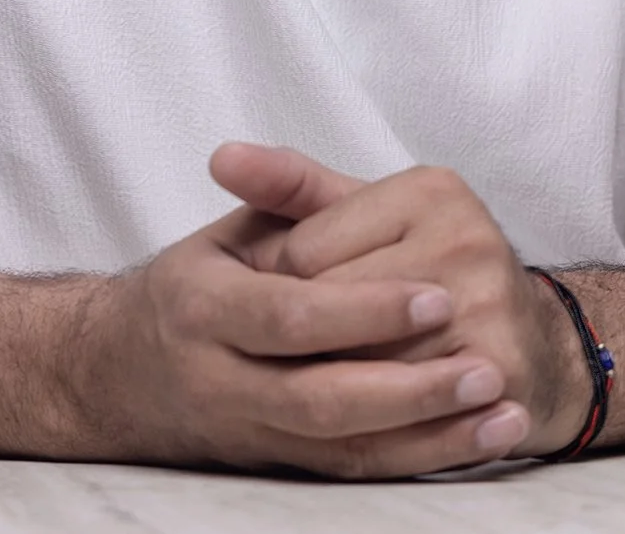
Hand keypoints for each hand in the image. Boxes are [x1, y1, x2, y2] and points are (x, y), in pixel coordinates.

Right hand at [66, 150, 532, 476]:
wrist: (126, 376)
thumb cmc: (199, 289)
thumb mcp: (226, 233)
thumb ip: (268, 194)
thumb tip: (236, 155)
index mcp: (201, 303)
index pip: (289, 314)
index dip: (363, 311)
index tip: (436, 293)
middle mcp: (217, 374)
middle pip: (318, 393)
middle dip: (407, 383)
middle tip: (482, 361)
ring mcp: (249, 428)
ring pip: (342, 444)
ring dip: (428, 430)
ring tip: (498, 403)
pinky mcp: (278, 463)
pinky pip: (355, 469)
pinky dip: (421, 457)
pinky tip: (480, 438)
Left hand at [214, 144, 593, 458]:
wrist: (538, 344)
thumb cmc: (425, 269)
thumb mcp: (361, 214)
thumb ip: (289, 184)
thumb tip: (220, 158)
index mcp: (430, 190)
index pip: (309, 248)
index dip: (280, 286)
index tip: (275, 298)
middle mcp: (466, 239)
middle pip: (334, 304)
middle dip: (301, 337)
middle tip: (277, 352)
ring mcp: (488, 307)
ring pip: (365, 360)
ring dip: (328, 381)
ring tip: (308, 381)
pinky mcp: (502, 371)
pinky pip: (407, 405)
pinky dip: (371, 418)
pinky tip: (351, 418)